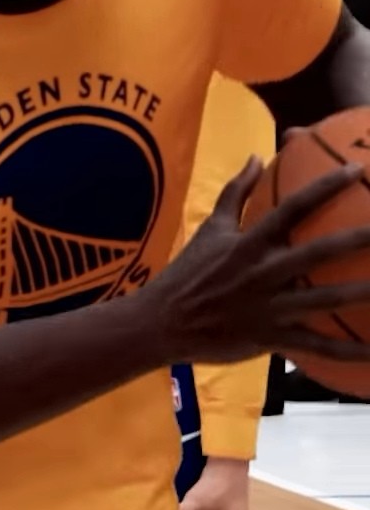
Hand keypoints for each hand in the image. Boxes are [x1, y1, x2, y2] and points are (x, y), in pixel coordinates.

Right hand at [138, 156, 369, 368]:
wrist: (161, 322)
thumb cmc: (187, 273)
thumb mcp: (209, 229)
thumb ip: (235, 193)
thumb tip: (256, 157)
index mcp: (248, 244)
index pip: (291, 208)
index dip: (324, 187)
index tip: (356, 170)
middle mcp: (262, 272)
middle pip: (318, 253)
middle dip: (358, 239)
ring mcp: (269, 307)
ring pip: (325, 299)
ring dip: (362, 293)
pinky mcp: (271, 338)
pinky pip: (316, 347)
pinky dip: (348, 351)